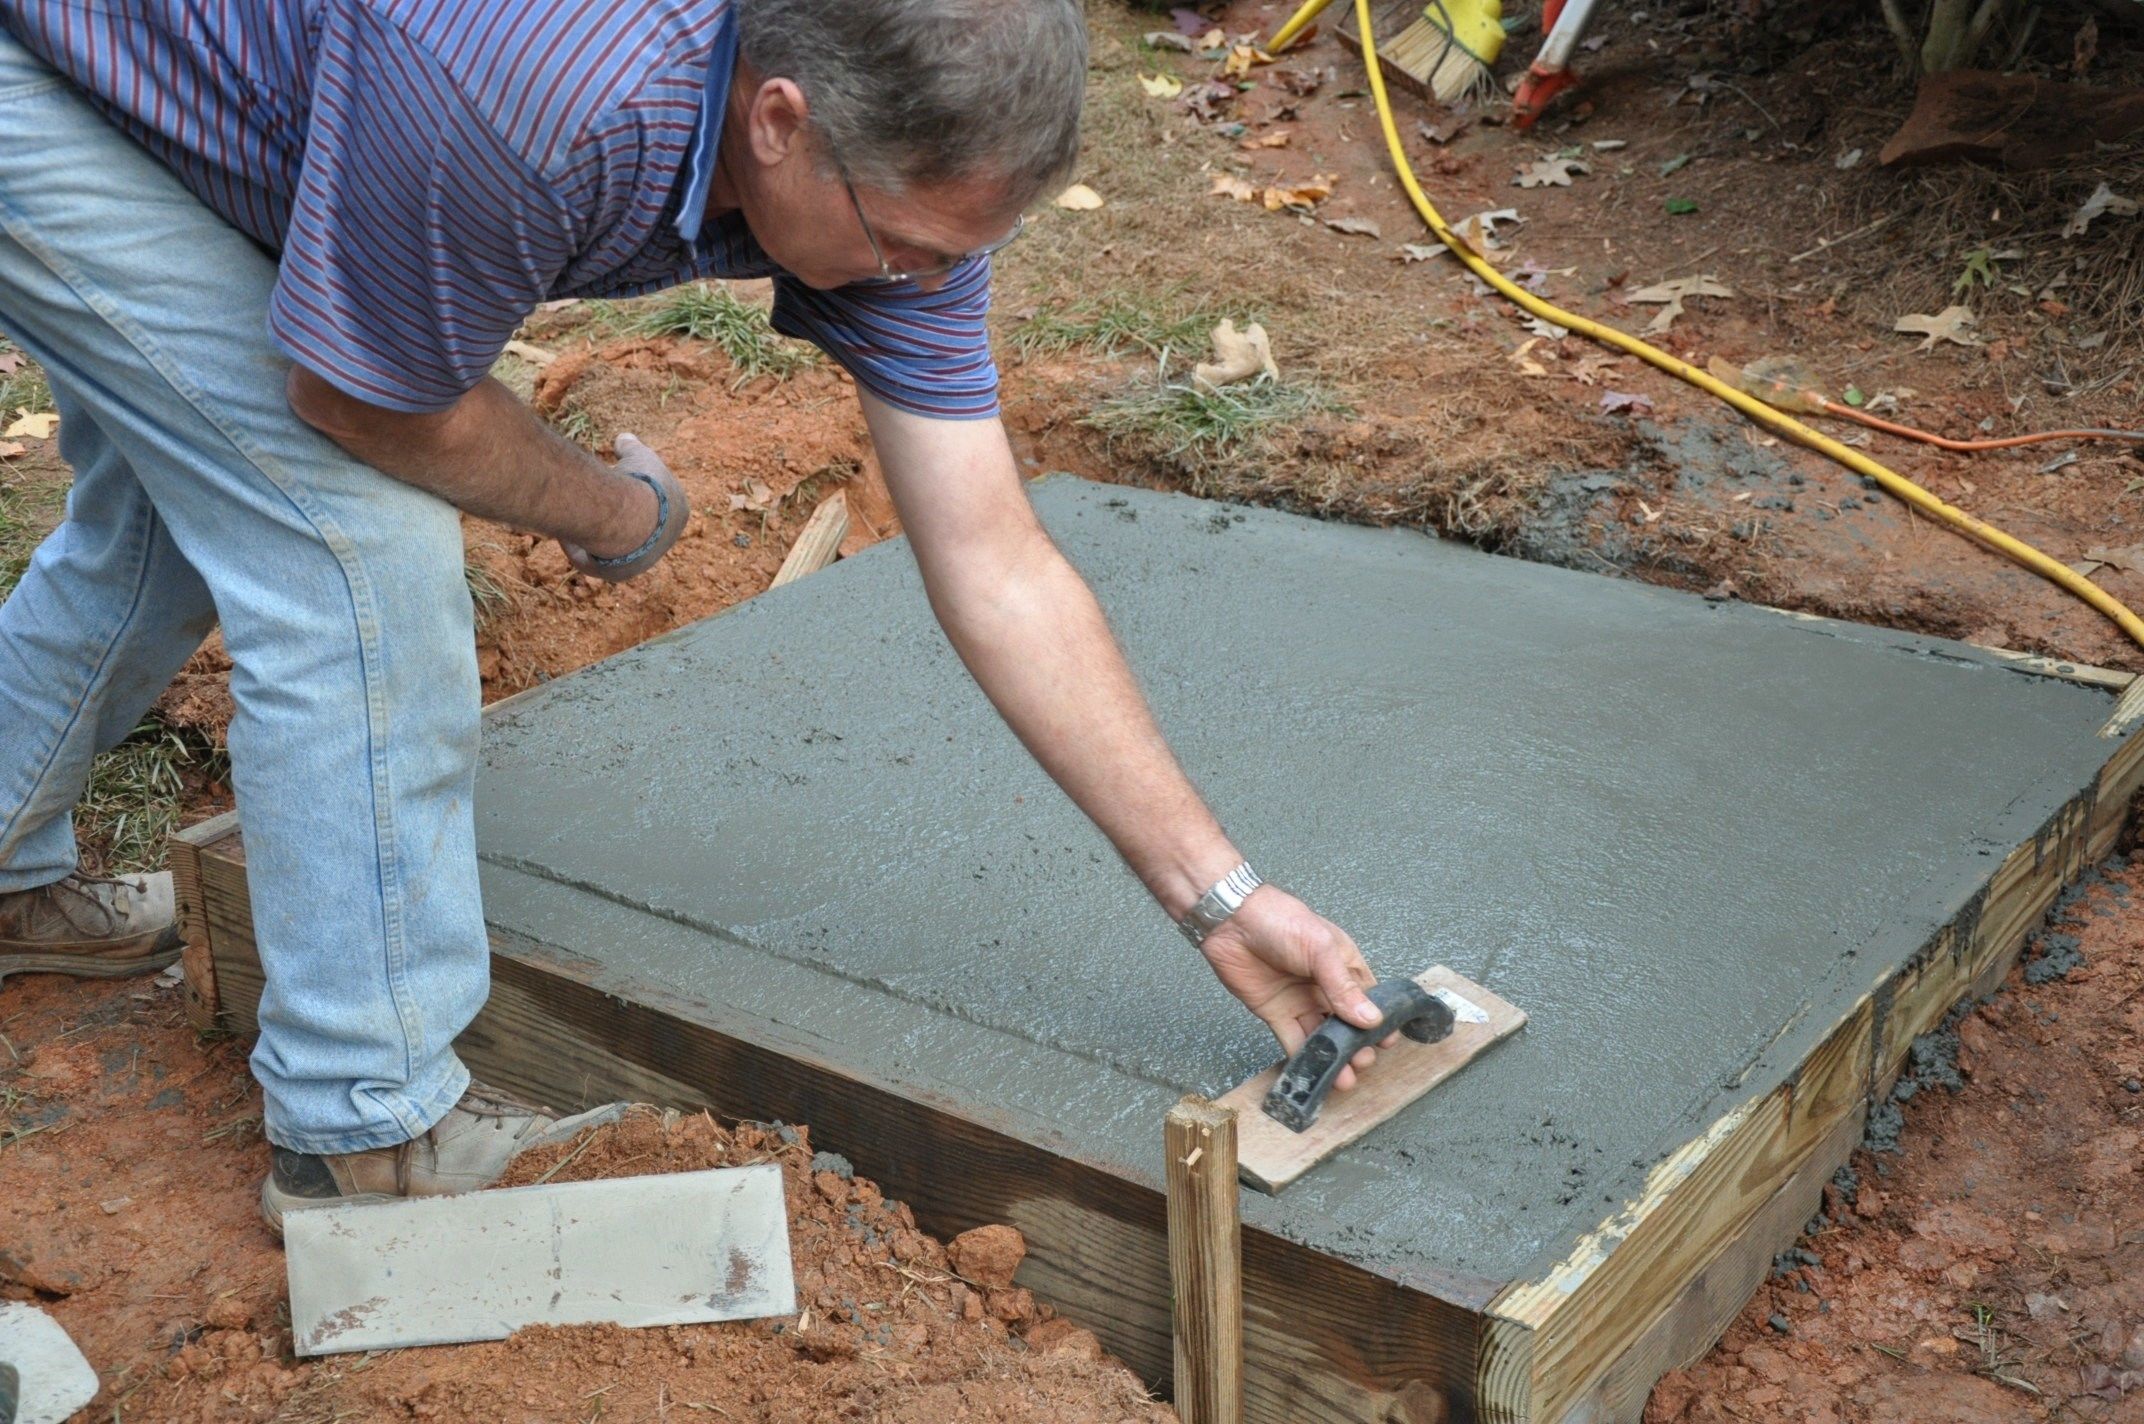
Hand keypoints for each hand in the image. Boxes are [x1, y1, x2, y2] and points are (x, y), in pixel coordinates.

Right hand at [563, 434, 689, 581]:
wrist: (629, 517)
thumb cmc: (637, 483)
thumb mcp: (636, 455)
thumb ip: (630, 446)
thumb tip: (622, 438)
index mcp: (678, 514)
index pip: (654, 504)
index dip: (631, 492)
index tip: (611, 483)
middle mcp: (663, 543)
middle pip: (632, 529)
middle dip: (611, 515)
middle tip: (588, 503)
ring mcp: (642, 561)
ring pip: (612, 548)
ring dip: (592, 535)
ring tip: (572, 519)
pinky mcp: (617, 574)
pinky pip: (595, 563)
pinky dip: (579, 550)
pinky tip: (565, 537)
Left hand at [1197, 886, 1388, 1091]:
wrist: (1232, 921)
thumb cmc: (1281, 922)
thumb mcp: (1320, 949)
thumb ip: (1344, 987)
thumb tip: (1372, 1019)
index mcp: (1343, 964)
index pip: (1367, 998)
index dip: (1377, 1020)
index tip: (1386, 1042)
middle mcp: (1324, 986)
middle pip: (1345, 1022)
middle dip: (1356, 1045)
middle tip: (1362, 1062)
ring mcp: (1300, 1001)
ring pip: (1321, 1036)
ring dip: (1333, 1057)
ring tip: (1345, 1078)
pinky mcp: (1275, 1013)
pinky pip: (1293, 1039)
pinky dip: (1303, 1057)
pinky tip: (1314, 1072)